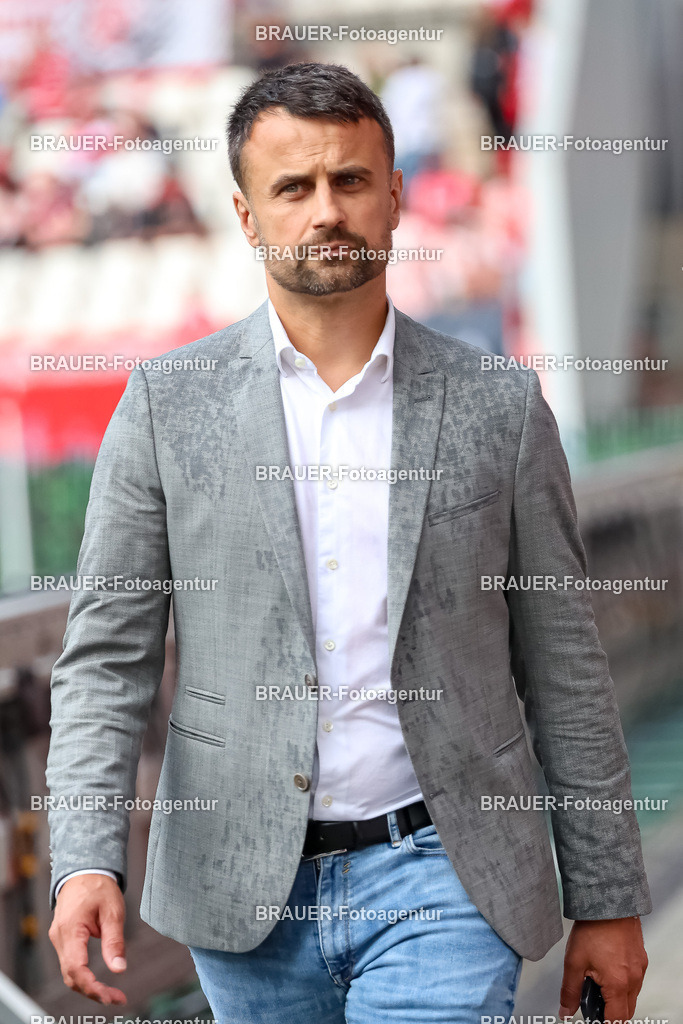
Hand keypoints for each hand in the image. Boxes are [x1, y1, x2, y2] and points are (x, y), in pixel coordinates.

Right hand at [49, 873, 126, 1004]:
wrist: (84, 870)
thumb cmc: (98, 886)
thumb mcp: (113, 910)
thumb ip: (114, 941)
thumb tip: (119, 969)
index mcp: (70, 929)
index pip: (76, 968)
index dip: (93, 987)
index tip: (113, 996)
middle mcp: (59, 937)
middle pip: (71, 976)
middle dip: (93, 992)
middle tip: (117, 998)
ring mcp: (58, 939)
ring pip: (69, 973)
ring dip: (88, 986)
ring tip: (111, 993)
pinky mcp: (62, 939)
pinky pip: (70, 964)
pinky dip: (83, 976)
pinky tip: (98, 981)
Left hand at [559, 917, 647, 1021]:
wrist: (608, 902)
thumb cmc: (593, 928)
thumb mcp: (574, 961)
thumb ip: (570, 990)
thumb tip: (566, 1010)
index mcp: (618, 984)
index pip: (616, 1020)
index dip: (603, 1022)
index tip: (593, 1017)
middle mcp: (634, 978)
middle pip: (626, 1011)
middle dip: (611, 1012)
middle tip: (593, 1001)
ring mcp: (639, 968)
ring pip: (632, 995)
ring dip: (618, 997)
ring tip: (598, 981)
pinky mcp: (640, 957)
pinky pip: (635, 980)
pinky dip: (623, 982)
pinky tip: (608, 969)